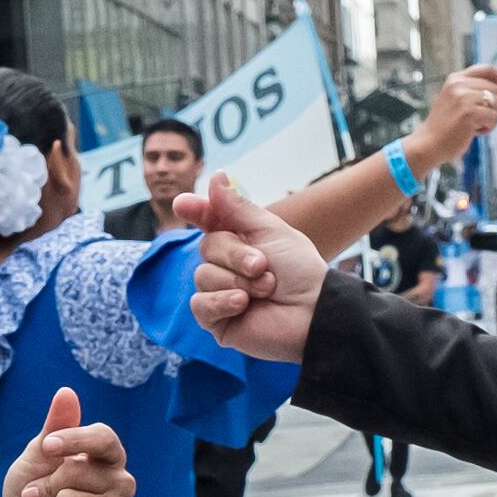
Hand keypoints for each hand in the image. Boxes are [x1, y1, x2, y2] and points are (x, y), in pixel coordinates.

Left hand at [0, 387, 131, 496]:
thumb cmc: (32, 491)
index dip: (74, 439)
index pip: (104, 438)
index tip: (47, 446)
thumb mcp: (38, 455)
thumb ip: (55, 426)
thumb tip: (67, 392)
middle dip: (46, 484)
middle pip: (79, 470)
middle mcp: (120, 481)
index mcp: (106, 457)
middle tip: (37, 495)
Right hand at [181, 173, 330, 362]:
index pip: (208, 220)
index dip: (195, 210)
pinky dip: (223, 301)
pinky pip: (200, 304)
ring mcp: (219, 292)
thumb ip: (237, 207)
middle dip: (236, 255)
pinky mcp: (216, 320)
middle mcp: (225, 265)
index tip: (183, 204)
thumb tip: (215, 176)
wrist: (312, 310)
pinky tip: (244, 305)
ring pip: (203, 276)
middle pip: (207, 247)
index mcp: (238, 239)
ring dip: (237, 281)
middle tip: (263, 266)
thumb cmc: (299, 271)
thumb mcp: (270, 230)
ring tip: (265, 289)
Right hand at [406, 64, 496, 170]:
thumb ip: (481, 95)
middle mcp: (459, 84)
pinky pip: (493, 118)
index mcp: (456, 78)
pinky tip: (473, 132)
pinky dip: (488, 128)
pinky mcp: (469, 112)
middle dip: (495, 107)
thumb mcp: (459, 103)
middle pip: (496, 89)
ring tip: (473, 126)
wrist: (428, 144)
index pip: (487, 69)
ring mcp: (463, 97)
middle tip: (480, 120)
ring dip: (490, 119)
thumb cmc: (445, 127)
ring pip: (496, 103)